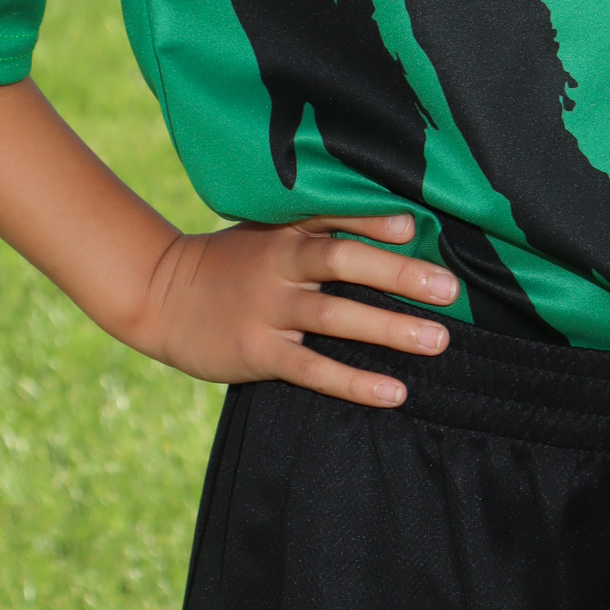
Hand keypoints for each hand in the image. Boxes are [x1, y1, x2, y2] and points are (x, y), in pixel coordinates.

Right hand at [137, 212, 460, 408]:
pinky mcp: (257, 351)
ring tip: (437, 341)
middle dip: (399, 273)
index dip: (374, 220)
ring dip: (389, 328)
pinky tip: (394, 391)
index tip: (414, 226)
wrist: (159, 294)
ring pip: (335, 316)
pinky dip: (355, 381)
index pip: (335, 218)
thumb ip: (318, 229)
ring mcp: (267, 309)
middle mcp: (279, 266)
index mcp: (285, 233)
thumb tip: (399, 227)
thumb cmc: (230, 264)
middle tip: (450, 289)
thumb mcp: (266, 233)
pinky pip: (313, 368)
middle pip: (344, 262)